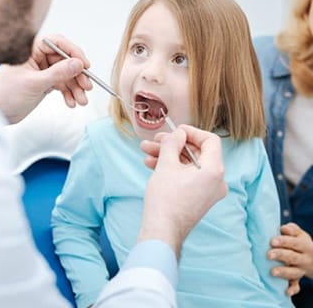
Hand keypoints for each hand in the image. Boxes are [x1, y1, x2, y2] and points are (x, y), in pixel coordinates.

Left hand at [0, 34, 91, 123]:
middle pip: (66, 61)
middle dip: (78, 76)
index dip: (73, 52)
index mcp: (31, 49)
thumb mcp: (34, 83)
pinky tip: (71, 103)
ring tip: (81, 101)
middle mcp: (38, 57)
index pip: (58, 43)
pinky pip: (62, 85)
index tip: (85, 65)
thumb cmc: (6, 94)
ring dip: (76, 88)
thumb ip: (57, 73)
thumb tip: (78, 64)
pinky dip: (69, 94)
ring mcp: (43, 70)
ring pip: (66, 75)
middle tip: (87, 87)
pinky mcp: (45, 82)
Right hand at [138, 125, 226, 257]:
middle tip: (155, 140)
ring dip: (168, 156)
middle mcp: (216, 181)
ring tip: (147, 151)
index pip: (209, 141)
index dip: (191, 132)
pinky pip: (187, 177)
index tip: (175, 130)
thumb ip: (173, 143)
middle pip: (196, 152)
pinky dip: (172, 169)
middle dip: (172, 145)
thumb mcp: (166, 164)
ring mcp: (208, 191)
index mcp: (214, 171)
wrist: (161, 232)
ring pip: (188, 165)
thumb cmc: (165, 200)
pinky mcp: (199, 198)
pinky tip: (152, 164)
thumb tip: (178, 134)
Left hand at [268, 222, 312, 295]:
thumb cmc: (298, 241)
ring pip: (294, 273)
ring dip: (283, 273)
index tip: (272, 241)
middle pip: (292, 257)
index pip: (294, 243)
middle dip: (280, 256)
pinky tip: (286, 291)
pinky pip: (296, 285)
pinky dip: (292, 289)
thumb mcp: (299, 234)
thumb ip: (291, 229)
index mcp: (304, 245)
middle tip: (268, 255)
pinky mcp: (297, 278)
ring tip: (272, 272)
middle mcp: (303, 258)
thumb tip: (283, 229)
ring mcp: (301, 270)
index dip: (284, 242)